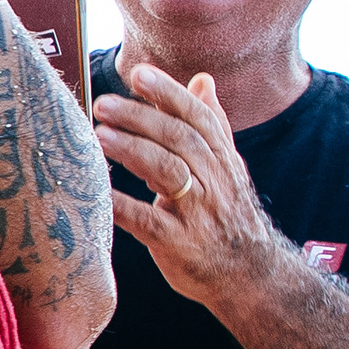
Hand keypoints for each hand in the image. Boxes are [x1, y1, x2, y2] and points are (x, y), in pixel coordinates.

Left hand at [95, 61, 290, 307]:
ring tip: (99, 134)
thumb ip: (211, 123)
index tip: (138, 73)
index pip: (197, 116)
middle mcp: (213, 180)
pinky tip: (97, 193)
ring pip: (168, 172)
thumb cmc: (228, 214)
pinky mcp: (180, 244)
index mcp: (221, 157)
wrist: (251, 275)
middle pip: (179, 139)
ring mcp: (198, 213)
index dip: (168, 93)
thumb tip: (201, 79)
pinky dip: (122, 205)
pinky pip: (148, 222)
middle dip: (141, 117)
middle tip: (104, 103)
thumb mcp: (226, 166)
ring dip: (133, 151)